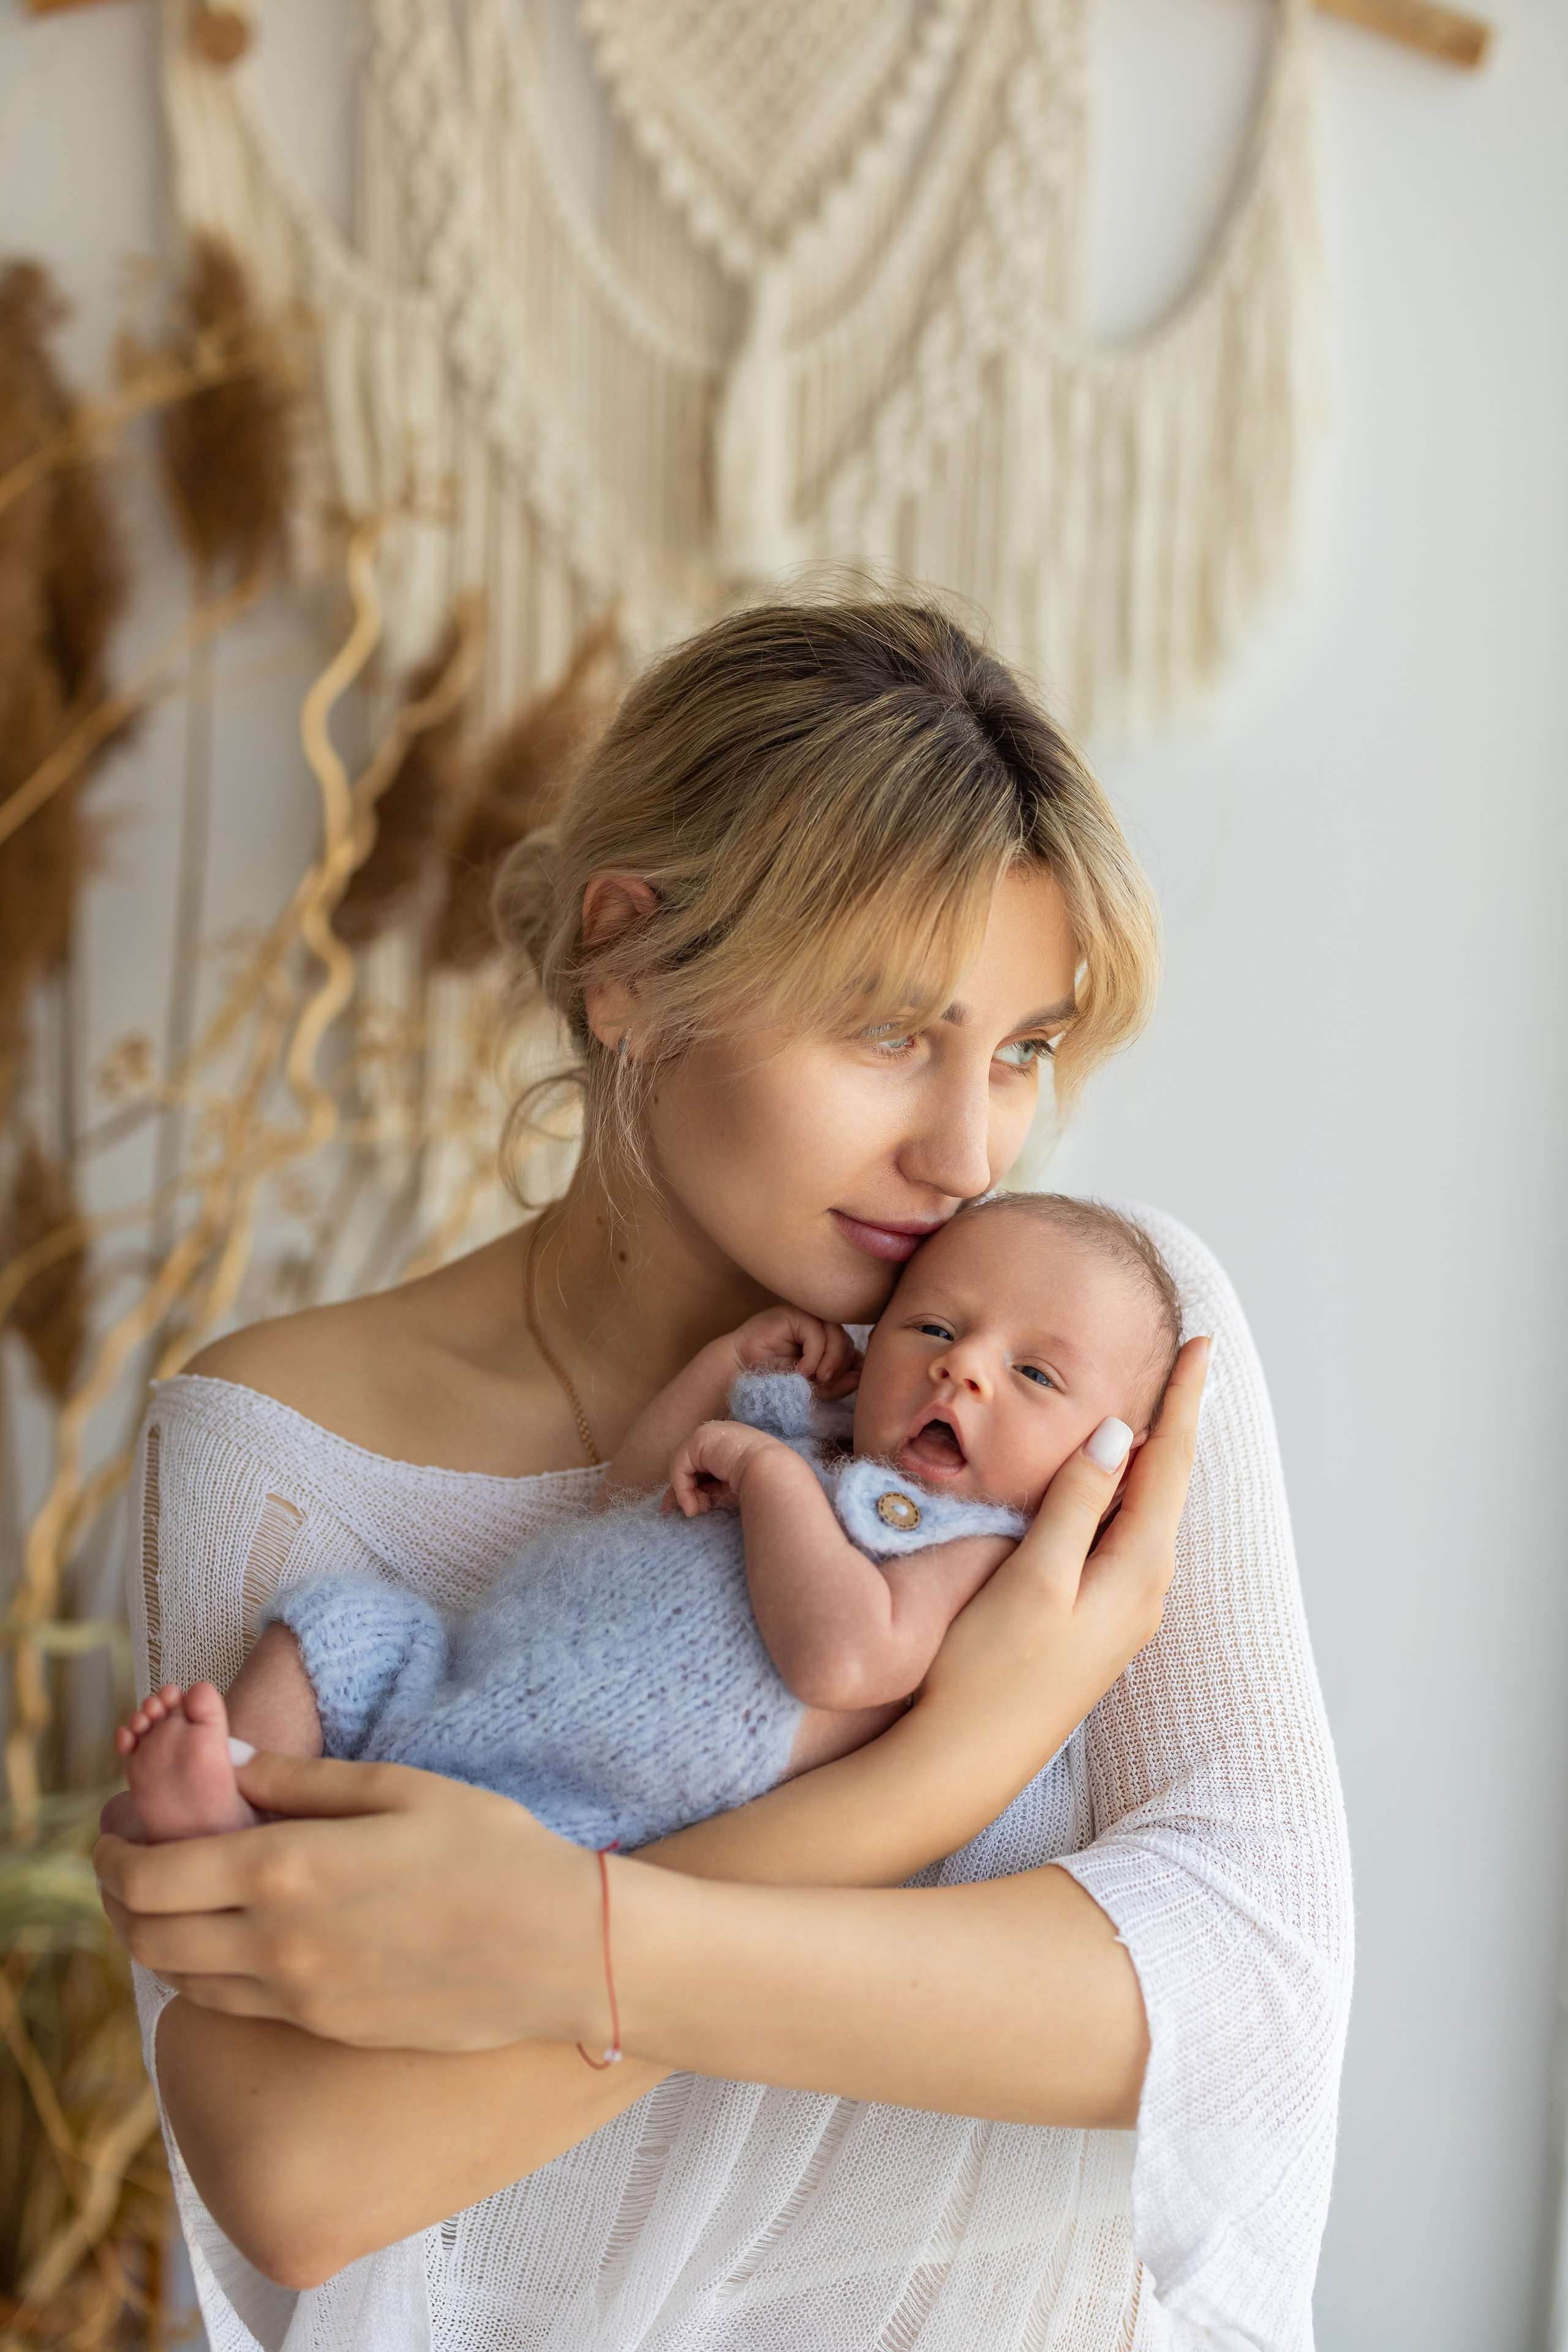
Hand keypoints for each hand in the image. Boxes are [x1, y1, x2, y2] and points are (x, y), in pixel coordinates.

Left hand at [96, 1758, 608, 2052]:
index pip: (148, 1874)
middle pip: (146, 1935)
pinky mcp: (328, 2031)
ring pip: (181, 1980)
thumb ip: (300, 1779)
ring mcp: (300, 2000)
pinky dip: (210, 1971)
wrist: (562, 1950)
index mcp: (285, 1871)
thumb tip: (227, 1763)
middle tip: (130, 1858)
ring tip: (178, 1895)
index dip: (112, 1850)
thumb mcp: (399, 1788)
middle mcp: (276, 1946)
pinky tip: (239, 1935)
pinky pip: (235, 2006)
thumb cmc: (493, 1850)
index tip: (114, 1825)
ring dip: (158, 1937)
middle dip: (118, 1895)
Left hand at [666, 1419, 780, 1513]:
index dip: (696, 1489)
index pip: (704, 1467)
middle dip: (685, 1491)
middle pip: (691, 1466)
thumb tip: (683, 1506)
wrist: (773, 1474)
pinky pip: (680, 1467)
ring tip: (697, 1511)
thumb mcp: (729, 1491)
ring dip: (686, 1493)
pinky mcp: (699, 1439)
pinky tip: (693, 1506)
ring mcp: (709, 1434)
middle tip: (691, 1512)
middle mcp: (719, 1436)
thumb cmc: (761, 1486)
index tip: (694, 1510)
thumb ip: (708, 1493)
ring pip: (684, 1467)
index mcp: (731, 1445)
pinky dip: (682, 1489)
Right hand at [729, 1306, 860, 1396]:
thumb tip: (861, 1377)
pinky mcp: (794, 1314)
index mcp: (828, 1344)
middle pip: (848, 1342)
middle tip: (825, 1383)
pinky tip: (802, 1369)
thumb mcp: (812, 1389)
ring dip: (831, 1360)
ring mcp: (808, 1318)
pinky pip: (817, 1332)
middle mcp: (821, 1328)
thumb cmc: (774, 1381)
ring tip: (816, 1378)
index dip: (853, 1370)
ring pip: (837, 1334)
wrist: (740, 1374)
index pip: (854, 1352)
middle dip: (841, 1367)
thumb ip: (837, 1384)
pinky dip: (814, 1355)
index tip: (840, 1387)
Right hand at [914, 1337, 1210, 1755]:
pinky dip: (1121, 1496)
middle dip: (1175, 1419)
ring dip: (1148, 1457)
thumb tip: (1117, 1435)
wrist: (965, 1760)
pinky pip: (1123, 1540)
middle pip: (1166, 1483)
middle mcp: (1143, 1589)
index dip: (1184, 1398)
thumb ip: (1076, 1503)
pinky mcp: (1096, 1624)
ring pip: (1145, 1512)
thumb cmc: (988, 1671)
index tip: (1201, 1343)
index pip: (1170, 1462)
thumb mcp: (1033, 1577)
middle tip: (1184, 1359)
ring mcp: (1122, 1612)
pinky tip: (1106, 1486)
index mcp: (1136, 1570)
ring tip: (1151, 1405)